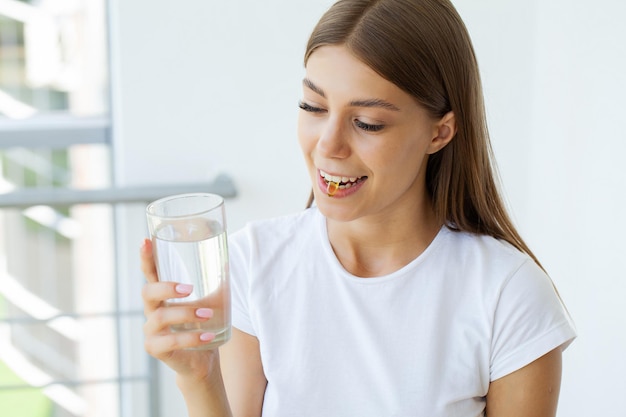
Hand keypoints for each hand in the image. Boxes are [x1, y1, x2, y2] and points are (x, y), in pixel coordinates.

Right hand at [140, 238, 219, 380]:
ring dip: (186, 314)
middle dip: (166, 288)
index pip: (150, 273)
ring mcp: (151, 331)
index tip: (146, 241)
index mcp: (162, 295)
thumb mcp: (211, 301)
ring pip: (159, 317)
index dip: (146, 258)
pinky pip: (170, 342)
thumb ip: (215, 283)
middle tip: (189, 289)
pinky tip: (208, 336)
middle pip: (147, 292)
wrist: (203, 359)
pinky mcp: (156, 350)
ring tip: (208, 315)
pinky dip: (191, 338)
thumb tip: (227, 261)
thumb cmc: (203, 325)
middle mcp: (152, 310)